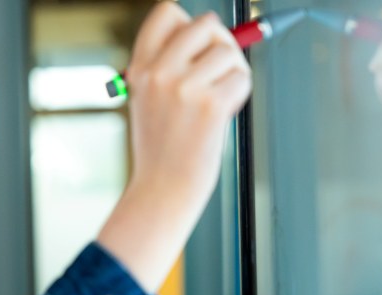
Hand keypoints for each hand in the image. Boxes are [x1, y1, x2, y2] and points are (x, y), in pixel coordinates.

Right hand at [98, 4, 250, 292]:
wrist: (162, 190)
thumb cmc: (160, 150)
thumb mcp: (146, 100)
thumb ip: (168, 66)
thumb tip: (214, 35)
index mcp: (141, 68)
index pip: (167, 13)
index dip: (188, 25)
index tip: (195, 48)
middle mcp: (160, 73)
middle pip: (207, 23)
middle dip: (220, 44)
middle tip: (217, 72)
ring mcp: (184, 88)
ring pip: (229, 51)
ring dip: (233, 73)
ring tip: (218, 100)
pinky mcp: (210, 105)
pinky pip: (241, 78)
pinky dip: (239, 95)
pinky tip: (223, 114)